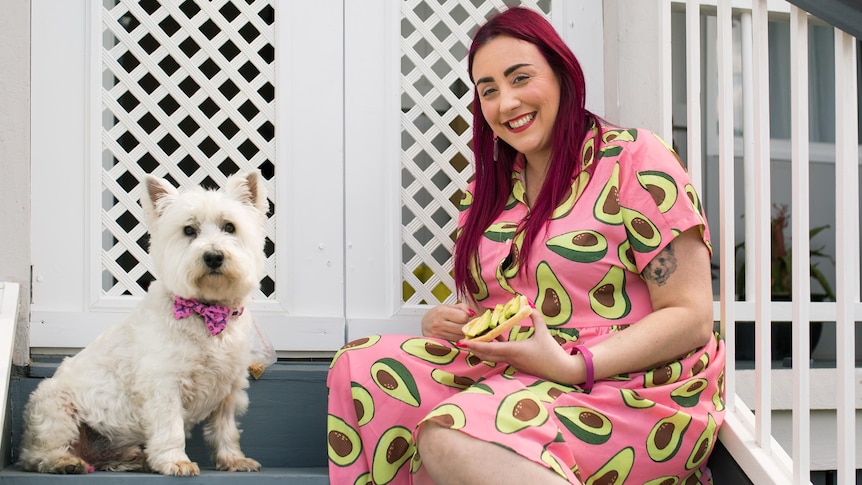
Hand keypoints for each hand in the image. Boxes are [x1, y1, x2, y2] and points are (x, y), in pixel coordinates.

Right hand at [421, 303, 476, 340]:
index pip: (463, 317)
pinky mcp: (438, 343)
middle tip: (462, 324)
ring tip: (458, 329)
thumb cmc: (438, 314)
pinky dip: (457, 340)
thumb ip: (463, 307)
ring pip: (459, 337)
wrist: (425, 323)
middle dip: (465, 327)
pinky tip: (454, 335)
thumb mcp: (449, 306)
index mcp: (441, 312)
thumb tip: (472, 313)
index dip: (466, 317)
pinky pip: (454, 343)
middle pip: (462, 329)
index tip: (463, 317)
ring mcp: (437, 335)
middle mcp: (438, 324)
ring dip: (462, 334)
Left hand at [457, 308, 581, 384]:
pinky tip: (494, 341)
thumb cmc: (552, 353)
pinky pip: (500, 357)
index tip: (464, 342)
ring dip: (482, 350)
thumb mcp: (544, 332)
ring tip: (473, 341)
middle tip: (463, 341)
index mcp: (514, 351)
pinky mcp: (517, 364)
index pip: (491, 348)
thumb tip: (529, 307)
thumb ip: (536, 318)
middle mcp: (511, 358)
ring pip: (493, 357)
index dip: (476, 345)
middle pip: (487, 355)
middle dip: (474, 348)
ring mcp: (513, 363)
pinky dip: (493, 350)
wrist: (561, 371)